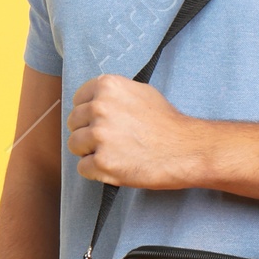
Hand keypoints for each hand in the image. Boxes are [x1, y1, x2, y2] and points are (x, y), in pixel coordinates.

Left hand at [66, 74, 205, 188]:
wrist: (185, 149)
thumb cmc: (167, 123)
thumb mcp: (140, 92)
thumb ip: (113, 95)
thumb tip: (92, 102)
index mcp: (107, 87)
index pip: (78, 100)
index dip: (88, 114)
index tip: (100, 122)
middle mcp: (100, 108)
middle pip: (73, 123)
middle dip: (87, 133)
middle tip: (110, 141)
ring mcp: (100, 136)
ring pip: (74, 145)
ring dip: (89, 152)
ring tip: (114, 153)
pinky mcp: (102, 162)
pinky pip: (83, 168)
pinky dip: (96, 171)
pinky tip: (115, 166)